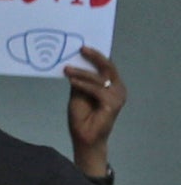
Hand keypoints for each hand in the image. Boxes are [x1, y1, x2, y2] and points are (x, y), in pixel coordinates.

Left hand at [68, 48, 126, 177]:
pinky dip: (83, 84)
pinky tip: (71, 80)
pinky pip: (96, 89)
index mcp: (112, 85)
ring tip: (66, 69)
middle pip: (108, 67)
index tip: (82, 46)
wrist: (84, 138)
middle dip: (94, 56)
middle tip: (81, 48)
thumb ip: (80, 79)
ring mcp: (118, 96)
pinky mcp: (113, 104)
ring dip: (81, 72)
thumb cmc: (82, 117)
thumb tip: (73, 63)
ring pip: (100, 78)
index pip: (106, 66)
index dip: (96, 55)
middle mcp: (118, 89)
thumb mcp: (78, 93)